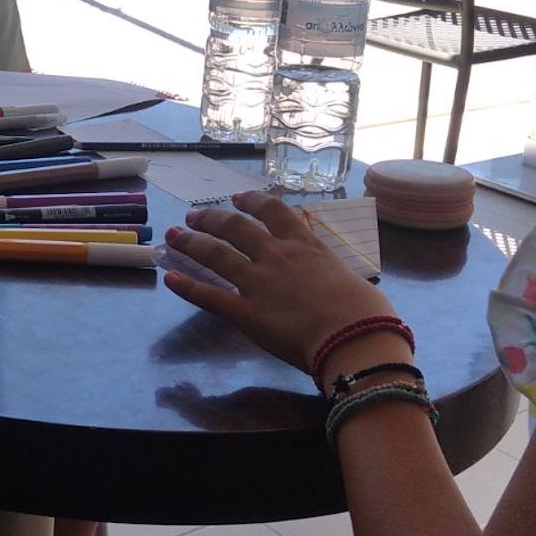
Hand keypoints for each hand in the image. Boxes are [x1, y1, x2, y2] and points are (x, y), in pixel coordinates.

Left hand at [163, 188, 394, 371]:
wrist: (353, 337)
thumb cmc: (365, 313)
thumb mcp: (355, 282)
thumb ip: (336, 277)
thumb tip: (340, 287)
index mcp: (306, 245)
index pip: (274, 211)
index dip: (253, 202)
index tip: (239, 198)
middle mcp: (276, 256)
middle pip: (236, 228)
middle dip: (212, 219)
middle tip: (194, 216)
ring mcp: (257, 282)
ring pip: (216, 254)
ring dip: (191, 243)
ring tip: (173, 236)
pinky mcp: (245, 312)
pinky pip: (209, 296)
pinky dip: (187, 287)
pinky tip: (170, 279)